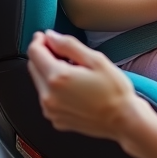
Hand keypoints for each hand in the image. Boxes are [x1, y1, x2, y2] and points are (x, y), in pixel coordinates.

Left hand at [27, 30, 150, 139]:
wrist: (123, 120)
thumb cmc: (114, 91)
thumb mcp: (96, 60)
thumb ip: (69, 45)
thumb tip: (51, 37)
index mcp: (57, 78)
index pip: (34, 52)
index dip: (39, 40)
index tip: (46, 37)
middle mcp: (49, 96)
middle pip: (33, 67)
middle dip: (44, 56)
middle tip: (63, 52)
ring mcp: (51, 110)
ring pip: (39, 83)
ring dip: (49, 73)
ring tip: (73, 72)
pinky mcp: (56, 119)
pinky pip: (47, 98)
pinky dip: (54, 89)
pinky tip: (74, 88)